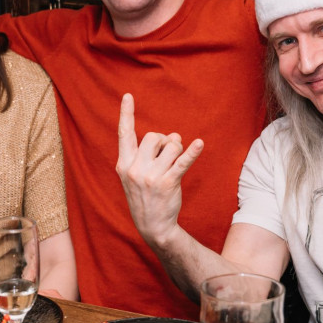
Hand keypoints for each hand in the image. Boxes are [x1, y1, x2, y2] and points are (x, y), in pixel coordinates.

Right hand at [116, 94, 203, 248]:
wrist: (152, 225)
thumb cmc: (145, 196)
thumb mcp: (136, 175)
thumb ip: (149, 153)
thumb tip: (173, 136)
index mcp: (123, 164)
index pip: (124, 134)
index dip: (126, 114)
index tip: (128, 96)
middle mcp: (134, 168)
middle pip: (154, 136)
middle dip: (164, 141)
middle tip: (167, 155)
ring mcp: (150, 176)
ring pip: (171, 145)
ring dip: (178, 149)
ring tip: (175, 161)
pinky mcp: (168, 183)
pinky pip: (182, 162)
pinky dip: (192, 152)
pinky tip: (199, 144)